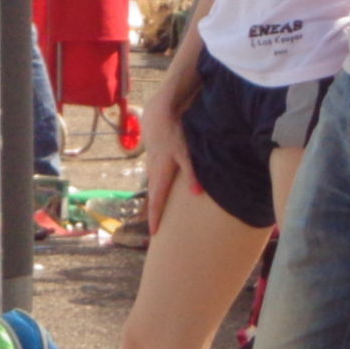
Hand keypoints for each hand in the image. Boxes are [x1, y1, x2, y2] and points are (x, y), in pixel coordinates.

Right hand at [138, 97, 197, 232]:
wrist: (158, 115)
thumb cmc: (174, 133)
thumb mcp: (186, 153)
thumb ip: (191, 174)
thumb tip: (197, 194)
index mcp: (161, 174)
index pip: (157, 201)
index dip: (155, 218)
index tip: (153, 234)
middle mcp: (154, 172)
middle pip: (153, 198)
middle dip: (154, 214)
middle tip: (154, 231)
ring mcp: (152, 164)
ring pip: (152, 188)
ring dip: (154, 202)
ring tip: (156, 214)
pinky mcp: (154, 158)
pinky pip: (153, 178)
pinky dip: (155, 189)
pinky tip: (158, 189)